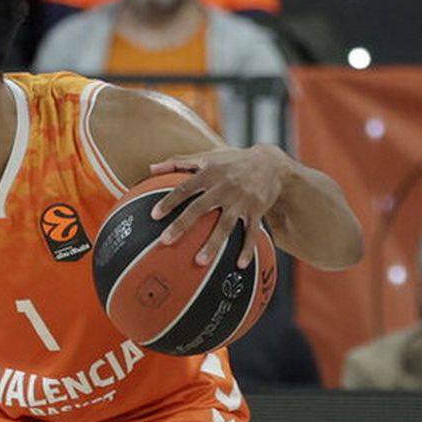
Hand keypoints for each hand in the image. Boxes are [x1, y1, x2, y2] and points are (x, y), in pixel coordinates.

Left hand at [150, 146, 288, 267]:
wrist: (271, 164)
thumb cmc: (232, 161)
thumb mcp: (206, 157)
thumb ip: (178, 163)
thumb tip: (150, 168)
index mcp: (210, 174)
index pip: (185, 188)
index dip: (169, 201)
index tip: (154, 216)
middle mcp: (224, 187)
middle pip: (200, 208)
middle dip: (183, 225)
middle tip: (166, 241)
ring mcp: (241, 201)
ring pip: (225, 225)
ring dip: (213, 244)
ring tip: (200, 262)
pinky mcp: (257, 211)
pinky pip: (252, 232)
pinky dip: (248, 249)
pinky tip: (240, 265)